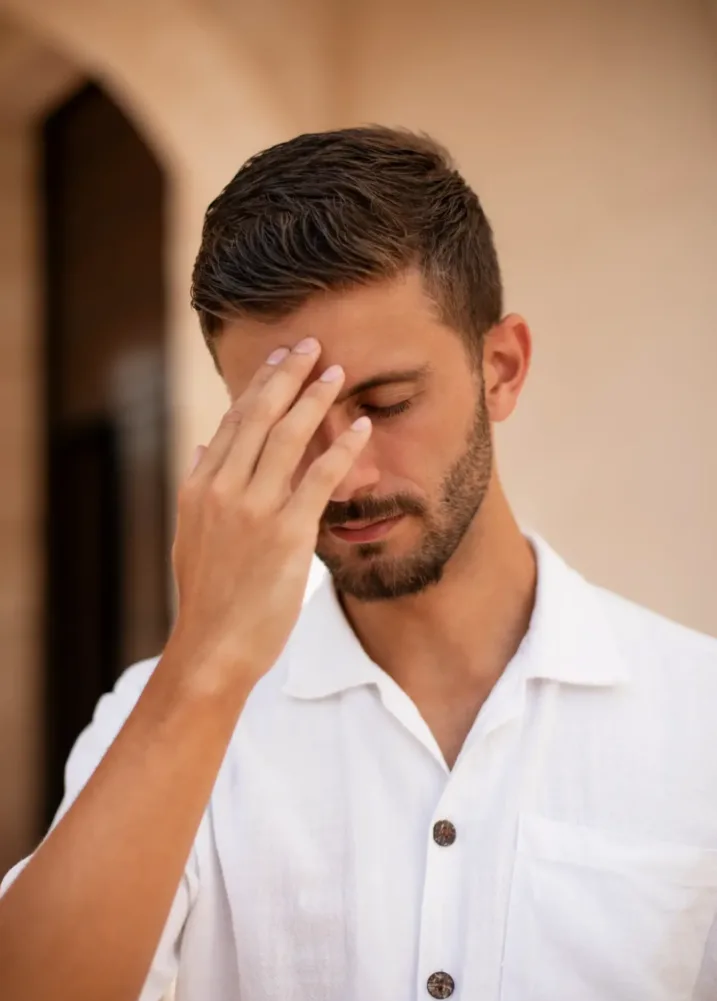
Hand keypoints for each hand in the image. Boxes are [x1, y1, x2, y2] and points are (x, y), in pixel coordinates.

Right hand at [166, 338, 370, 693]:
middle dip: (287, 375)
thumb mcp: (190, 535)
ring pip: (287, 437)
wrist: (213, 647)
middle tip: (312, 345)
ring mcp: (253, 509)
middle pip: (259, 416)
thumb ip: (199, 486)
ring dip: (315, 399)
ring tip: (338, 373)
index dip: (259, 385)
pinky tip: (361, 426)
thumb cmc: (209, 595)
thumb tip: (203, 447)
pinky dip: (343, 448)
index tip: (280, 360)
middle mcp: (223, 489)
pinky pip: (320, 478)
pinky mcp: (286, 533)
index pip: (233, 421)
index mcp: (199, 486)